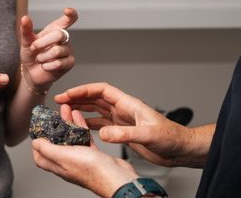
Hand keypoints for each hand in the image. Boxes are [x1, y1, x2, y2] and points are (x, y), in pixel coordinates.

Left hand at [20, 8, 77, 90]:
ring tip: (40, 59)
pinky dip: (47, 66)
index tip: (67, 10)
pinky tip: (45, 66)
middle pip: (59, 35)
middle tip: (33, 48)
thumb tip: (25, 18)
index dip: (70, 15)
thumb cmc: (30, 55)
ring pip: (57, 51)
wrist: (31, 73)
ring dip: (43, 57)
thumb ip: (26, 30)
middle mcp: (64, 39)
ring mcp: (68, 50)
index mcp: (54, 30)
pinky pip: (58, 63)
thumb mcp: (26, 42)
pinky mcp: (70, 63)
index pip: (66, 20)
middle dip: (42, 43)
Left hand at [32, 105, 137, 197]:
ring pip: (72, 138)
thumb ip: (48, 149)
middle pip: (57, 143)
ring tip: (66, 109)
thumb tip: (34, 144)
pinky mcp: (94, 155)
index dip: (38, 142)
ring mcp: (82, 158)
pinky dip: (81, 127)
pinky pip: (84, 138)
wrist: (116, 176)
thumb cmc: (92, 170)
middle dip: (54, 127)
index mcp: (58, 165)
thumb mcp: (64, 157)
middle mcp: (69, 163)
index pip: (41, 155)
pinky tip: (79, 117)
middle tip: (54, 113)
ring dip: (68, 123)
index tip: (38, 129)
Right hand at [54, 83, 200, 167]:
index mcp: (128, 104)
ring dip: (81, 110)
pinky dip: (89, 124)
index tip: (69, 94)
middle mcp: (123, 110)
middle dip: (77, 98)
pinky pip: (101, 124)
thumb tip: (103, 133)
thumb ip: (125, 134)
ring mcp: (122, 120)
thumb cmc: (170, 137)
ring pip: (96, 110)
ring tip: (66, 112)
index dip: (84, 90)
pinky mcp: (123, 131)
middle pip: (95, 98)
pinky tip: (80, 128)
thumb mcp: (147, 135)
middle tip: (61, 101)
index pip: (101, 90)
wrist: (179, 149)